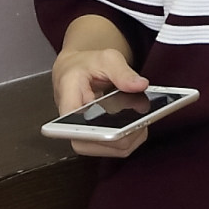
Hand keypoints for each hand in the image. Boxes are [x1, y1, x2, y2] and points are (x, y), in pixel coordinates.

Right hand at [52, 33, 151, 158]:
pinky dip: (133, 137)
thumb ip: (122, 71)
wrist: (76, 72)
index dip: (101, 133)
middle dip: (126, 132)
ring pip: (113, 149)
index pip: (77, 128)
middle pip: (100, 144)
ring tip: (141, 118)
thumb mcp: (105, 59)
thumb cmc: (85, 66)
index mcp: (68, 100)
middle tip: (140, 116)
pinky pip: (119, 148)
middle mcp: (71, 124)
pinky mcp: (96, 141)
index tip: (120, 126)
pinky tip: (138, 123)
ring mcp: (84, 136)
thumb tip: (139, 85)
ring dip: (133, 136)